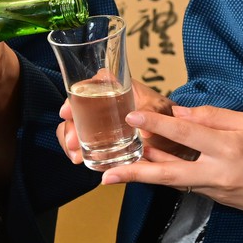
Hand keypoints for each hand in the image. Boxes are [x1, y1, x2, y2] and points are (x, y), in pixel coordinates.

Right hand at [55, 80, 188, 163]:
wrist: (174, 138)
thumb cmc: (167, 116)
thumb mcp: (161, 111)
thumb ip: (151, 115)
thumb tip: (144, 132)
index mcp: (118, 85)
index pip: (95, 82)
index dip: (79, 93)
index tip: (68, 111)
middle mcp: (104, 100)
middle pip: (78, 107)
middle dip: (70, 125)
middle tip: (73, 141)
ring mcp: (99, 120)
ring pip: (75, 125)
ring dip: (70, 140)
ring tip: (76, 155)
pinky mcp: (99, 138)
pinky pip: (81, 141)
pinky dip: (76, 150)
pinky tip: (78, 159)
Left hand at [98, 105, 242, 242]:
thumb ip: (214, 116)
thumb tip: (181, 112)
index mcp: (228, 147)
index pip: (186, 132)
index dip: (157, 124)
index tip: (132, 117)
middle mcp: (219, 172)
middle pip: (169, 173)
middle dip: (136, 172)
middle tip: (107, 173)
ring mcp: (217, 191)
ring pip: (174, 182)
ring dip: (147, 176)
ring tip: (117, 172)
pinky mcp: (217, 201)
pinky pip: (188, 185)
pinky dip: (170, 176)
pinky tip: (153, 168)